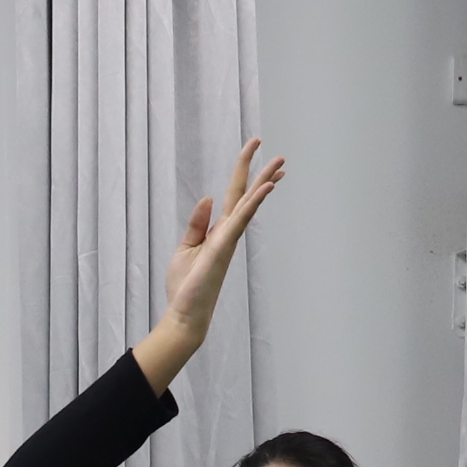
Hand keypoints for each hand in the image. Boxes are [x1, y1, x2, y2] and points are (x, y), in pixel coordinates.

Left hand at [134, 140, 286, 390]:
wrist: (185, 313)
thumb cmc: (186, 285)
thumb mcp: (186, 247)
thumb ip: (198, 223)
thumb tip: (208, 198)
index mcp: (218, 231)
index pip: (234, 197)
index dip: (243, 174)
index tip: (254, 153)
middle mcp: (228, 232)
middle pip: (247, 197)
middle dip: (262, 175)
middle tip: (281, 156)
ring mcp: (228, 239)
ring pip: (248, 204)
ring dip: (264, 182)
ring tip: (280, 163)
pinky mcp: (223, 246)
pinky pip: (240, 220)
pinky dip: (253, 203)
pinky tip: (265, 187)